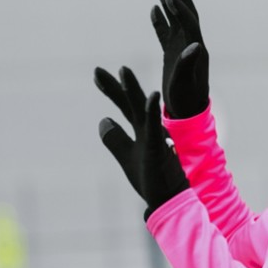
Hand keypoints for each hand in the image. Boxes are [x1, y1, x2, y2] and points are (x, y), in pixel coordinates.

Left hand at [95, 66, 189, 220]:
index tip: (97, 73)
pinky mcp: (158, 147)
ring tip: (124, 70)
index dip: (111, 89)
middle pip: (129, 101)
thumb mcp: (127, 156)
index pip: (124, 104)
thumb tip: (103, 120)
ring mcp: (154, 136)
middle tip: (97, 69)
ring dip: (133, 89)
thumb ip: (115, 138)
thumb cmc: (151, 178)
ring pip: (142, 108)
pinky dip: (151, 111)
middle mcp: (147, 129)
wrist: (170, 198)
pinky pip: (154, 127)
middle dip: (114, 85)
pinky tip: (151, 96)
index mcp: (141, 129)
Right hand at [151, 0, 209, 118]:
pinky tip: (154, 10)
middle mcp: (191, 45)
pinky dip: (161, 21)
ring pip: (176, 21)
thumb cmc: (186, 100)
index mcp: (196, 50)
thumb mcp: (186, 83)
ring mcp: (181, 49)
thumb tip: (196, 45)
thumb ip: (189, 64)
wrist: (186, 112)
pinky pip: (166, 33)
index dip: (180, 9)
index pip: (190, 23)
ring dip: (170, 5)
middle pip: (187, 16)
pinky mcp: (173, 55)